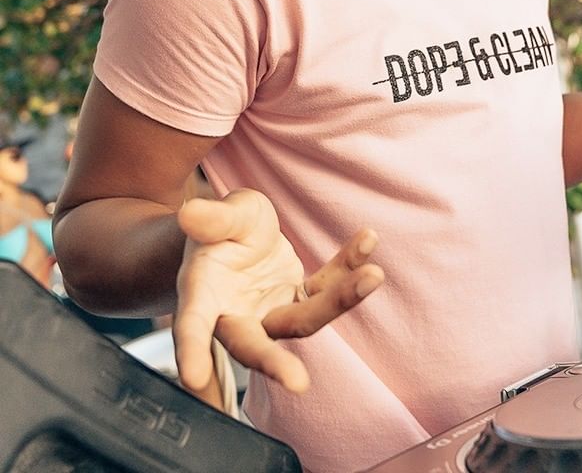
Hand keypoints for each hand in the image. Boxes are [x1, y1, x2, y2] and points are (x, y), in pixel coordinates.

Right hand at [173, 188, 382, 393]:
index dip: (191, 351)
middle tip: (298, 383)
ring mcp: (270, 312)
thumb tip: (191, 214)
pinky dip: (348, 267)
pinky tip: (368, 241)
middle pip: (253, 345)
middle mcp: (235, 316)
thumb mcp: (220, 216)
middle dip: (273, 364)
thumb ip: (212, 219)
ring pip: (304, 318)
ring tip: (373, 275)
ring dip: (340, 300)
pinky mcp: (299, 299)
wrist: (237, 234)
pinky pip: (326, 287)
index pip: (193, 328)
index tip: (192, 377)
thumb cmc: (220, 229)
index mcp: (201, 297)